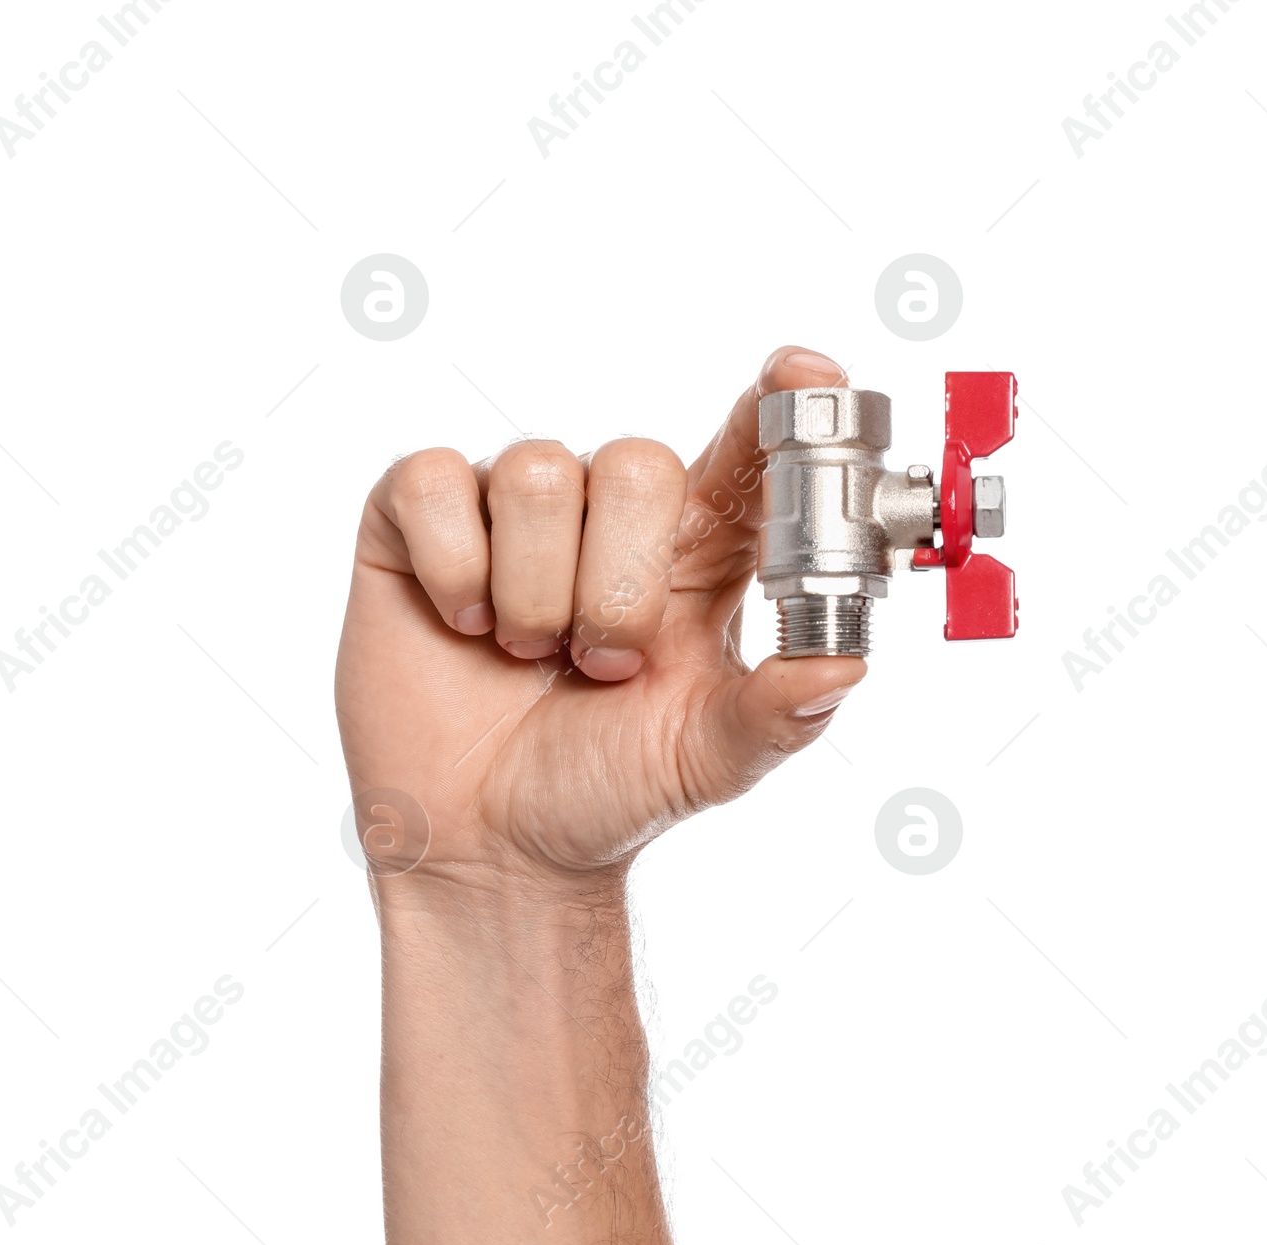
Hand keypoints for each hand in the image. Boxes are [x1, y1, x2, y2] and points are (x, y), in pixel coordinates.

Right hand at [335, 346, 866, 887]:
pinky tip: (464, 626)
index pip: (745, 451)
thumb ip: (777, 714)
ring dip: (536, 595)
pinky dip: (455, 570)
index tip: (803, 372)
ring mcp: (512, 511)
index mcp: (695, 557)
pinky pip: (435, 482)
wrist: (490, 850)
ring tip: (530, 657)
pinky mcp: (420, 519)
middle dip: (619, 585)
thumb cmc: (600, 794)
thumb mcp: (705, 763)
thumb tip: (846, 666)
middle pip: (634, 463)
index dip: (776, 403)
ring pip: (536, 476)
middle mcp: (606, 516)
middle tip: (602, 665)